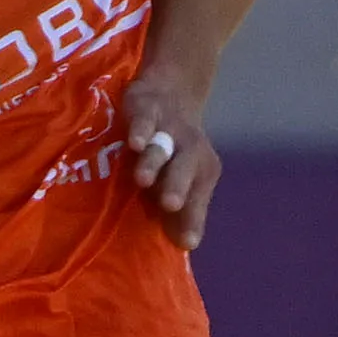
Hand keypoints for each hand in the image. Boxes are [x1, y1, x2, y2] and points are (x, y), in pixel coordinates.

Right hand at [122, 62, 222, 251]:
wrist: (172, 91)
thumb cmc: (173, 150)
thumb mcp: (181, 179)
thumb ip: (185, 211)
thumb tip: (185, 245)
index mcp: (202, 171)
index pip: (198, 197)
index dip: (192, 218)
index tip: (187, 241)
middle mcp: (189, 150)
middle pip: (185, 170)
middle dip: (177, 186)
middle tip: (170, 205)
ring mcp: (168, 128)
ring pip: (162, 146)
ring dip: (154, 162)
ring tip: (142, 179)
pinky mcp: (147, 108)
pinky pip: (145, 119)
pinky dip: (141, 130)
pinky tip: (135, 143)